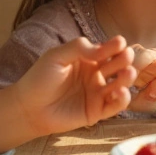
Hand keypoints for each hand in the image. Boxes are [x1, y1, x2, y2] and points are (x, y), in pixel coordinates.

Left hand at [8, 36, 137, 135]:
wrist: (28, 107)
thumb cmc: (40, 79)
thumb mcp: (56, 56)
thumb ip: (78, 48)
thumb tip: (102, 48)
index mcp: (89, 58)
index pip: (107, 49)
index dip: (115, 46)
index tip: (119, 43)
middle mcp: (97, 74)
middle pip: (117, 65)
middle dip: (125, 60)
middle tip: (127, 56)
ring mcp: (98, 93)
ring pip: (120, 84)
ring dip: (127, 78)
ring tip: (127, 73)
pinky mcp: (97, 111)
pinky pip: (114, 106)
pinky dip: (122, 100)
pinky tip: (121, 92)